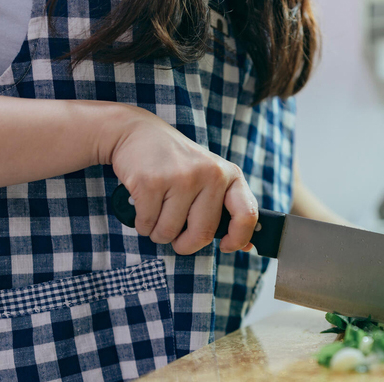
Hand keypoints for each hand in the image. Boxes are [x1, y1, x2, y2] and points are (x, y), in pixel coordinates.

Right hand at [108, 107, 256, 254]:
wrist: (136, 132)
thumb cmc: (177, 164)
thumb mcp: (209, 178)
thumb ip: (226, 209)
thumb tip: (246, 247)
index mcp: (229, 174)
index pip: (247, 214)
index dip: (238, 238)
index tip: (225, 246)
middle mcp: (210, 174)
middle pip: (202, 234)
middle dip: (185, 244)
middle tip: (176, 237)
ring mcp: (181, 177)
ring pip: (170, 232)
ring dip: (158, 233)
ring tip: (156, 212)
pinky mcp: (152, 181)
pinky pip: (147, 224)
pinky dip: (142, 223)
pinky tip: (142, 205)